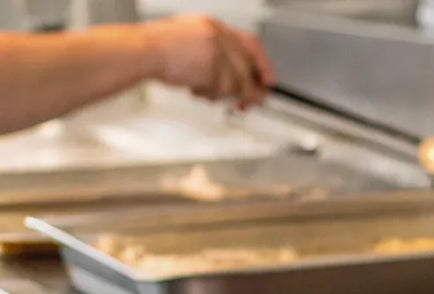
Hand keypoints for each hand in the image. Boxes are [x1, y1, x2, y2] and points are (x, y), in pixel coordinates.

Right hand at [141, 15, 274, 110]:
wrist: (139, 52)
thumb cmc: (156, 50)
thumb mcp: (189, 44)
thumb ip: (215, 57)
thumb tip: (239, 82)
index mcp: (213, 25)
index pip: (250, 43)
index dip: (263, 63)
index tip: (268, 79)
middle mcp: (218, 34)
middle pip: (248, 66)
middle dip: (251, 89)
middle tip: (250, 102)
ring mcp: (216, 48)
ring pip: (236, 81)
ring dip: (222, 94)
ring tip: (204, 93)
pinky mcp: (212, 64)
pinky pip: (223, 88)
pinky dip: (210, 94)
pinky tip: (194, 90)